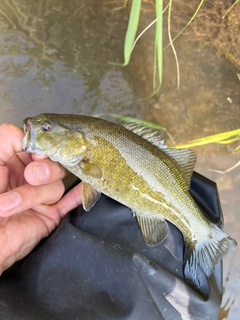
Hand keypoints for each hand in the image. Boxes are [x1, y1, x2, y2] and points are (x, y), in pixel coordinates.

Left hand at [0, 124, 81, 273]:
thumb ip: (7, 141)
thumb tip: (28, 133)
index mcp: (14, 161)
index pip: (39, 145)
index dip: (41, 147)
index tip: (35, 152)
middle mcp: (29, 176)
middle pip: (53, 163)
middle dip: (43, 170)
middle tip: (30, 177)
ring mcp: (41, 195)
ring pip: (57, 185)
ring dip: (35, 195)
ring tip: (11, 205)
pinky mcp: (50, 214)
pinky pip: (70, 203)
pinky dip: (79, 195)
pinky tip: (87, 186)